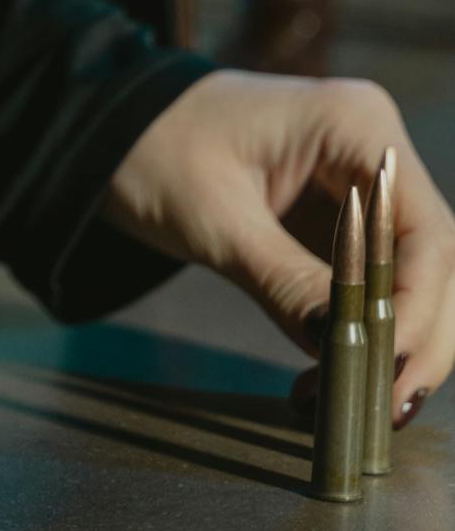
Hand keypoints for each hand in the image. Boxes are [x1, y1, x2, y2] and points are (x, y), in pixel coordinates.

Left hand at [102, 69, 454, 423]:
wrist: (108, 125)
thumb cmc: (152, 149)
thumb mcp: (216, 220)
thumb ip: (286, 282)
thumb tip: (343, 352)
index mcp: (354, 123)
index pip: (426, 234)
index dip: (420, 313)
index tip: (390, 376)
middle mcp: (372, 148)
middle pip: (435, 262)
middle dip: (415, 341)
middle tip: (378, 408)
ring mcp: (360, 181)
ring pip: (415, 279)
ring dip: (390, 344)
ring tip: (344, 400)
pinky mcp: (341, 214)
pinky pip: (376, 279)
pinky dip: (363, 330)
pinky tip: (330, 373)